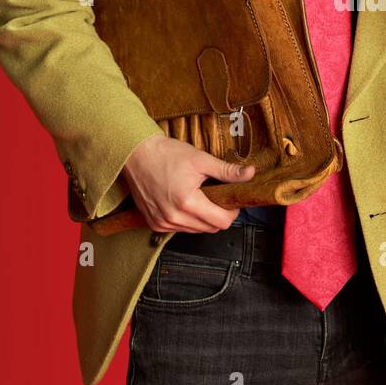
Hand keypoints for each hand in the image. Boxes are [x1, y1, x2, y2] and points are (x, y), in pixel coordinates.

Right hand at [122, 133, 255, 233]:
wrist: (136, 154)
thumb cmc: (165, 154)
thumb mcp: (201, 159)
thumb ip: (227, 171)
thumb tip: (249, 173)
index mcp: (187, 202)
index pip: (221, 222)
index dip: (232, 212)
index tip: (231, 200)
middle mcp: (173, 217)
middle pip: (210, 229)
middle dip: (219, 215)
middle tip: (218, 197)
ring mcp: (162, 222)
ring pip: (195, 231)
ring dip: (203, 219)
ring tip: (200, 198)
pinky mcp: (153, 223)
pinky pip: (179, 229)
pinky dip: (187, 220)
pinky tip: (185, 203)